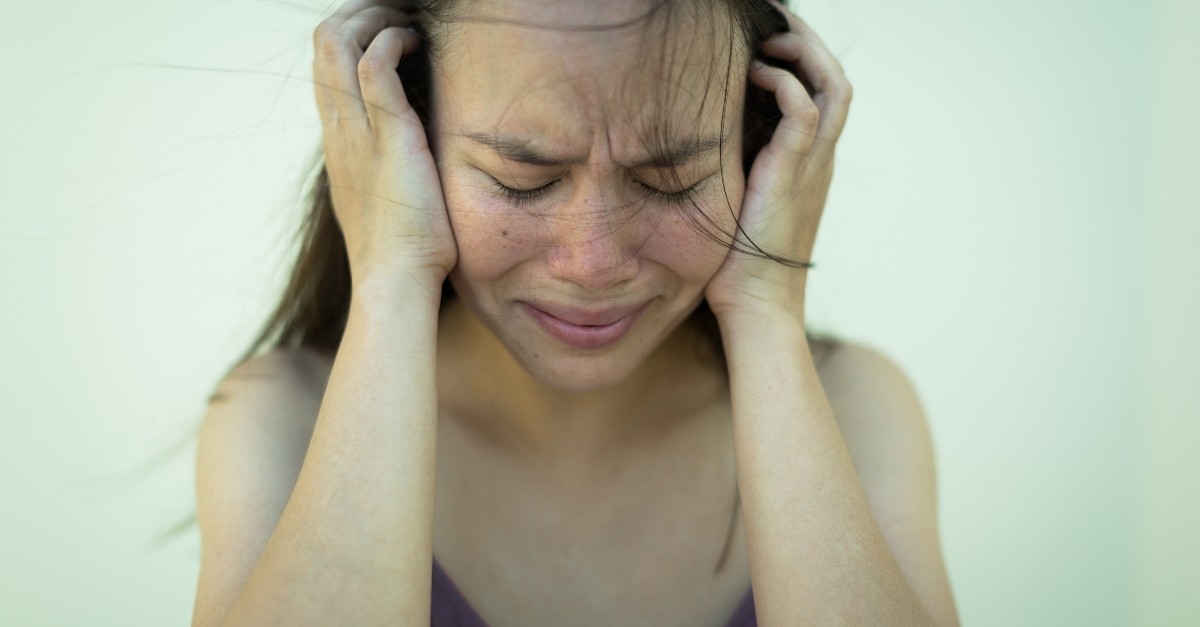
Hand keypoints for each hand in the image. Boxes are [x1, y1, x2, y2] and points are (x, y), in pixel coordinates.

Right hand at [313, 0, 456, 287]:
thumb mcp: (387, 201)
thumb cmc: (404, 252)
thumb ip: (388, 172)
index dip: (349, 38)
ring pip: (338, 44)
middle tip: (393, 12)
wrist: (396, 284)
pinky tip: (416, 44)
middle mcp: (339, 131)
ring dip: (371, 17)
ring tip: (404, 18)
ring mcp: (358, 132)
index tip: (383, 32)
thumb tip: (410, 162)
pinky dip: (392, 40)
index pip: (324, 70)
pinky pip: (374, 66)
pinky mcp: (388, 136)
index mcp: (338, 144)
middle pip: (322, 45)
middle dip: (356, 13)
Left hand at [704, 6, 851, 320]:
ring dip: (804, 51)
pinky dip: (785, 82)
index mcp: (809, 162)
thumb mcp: (735, 199)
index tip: (766, 36)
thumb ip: (733, 165)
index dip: (803, 57)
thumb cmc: (735, 263)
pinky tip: (755, 74)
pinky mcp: (796, 174)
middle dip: (808, 40)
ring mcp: (812, 165)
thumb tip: (695, 136)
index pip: (823, 91)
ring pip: (834, 84)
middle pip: (837, 77)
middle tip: (775, 19)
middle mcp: (819, 157)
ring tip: (769, 36)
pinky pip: (806, 111)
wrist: (753, 306)